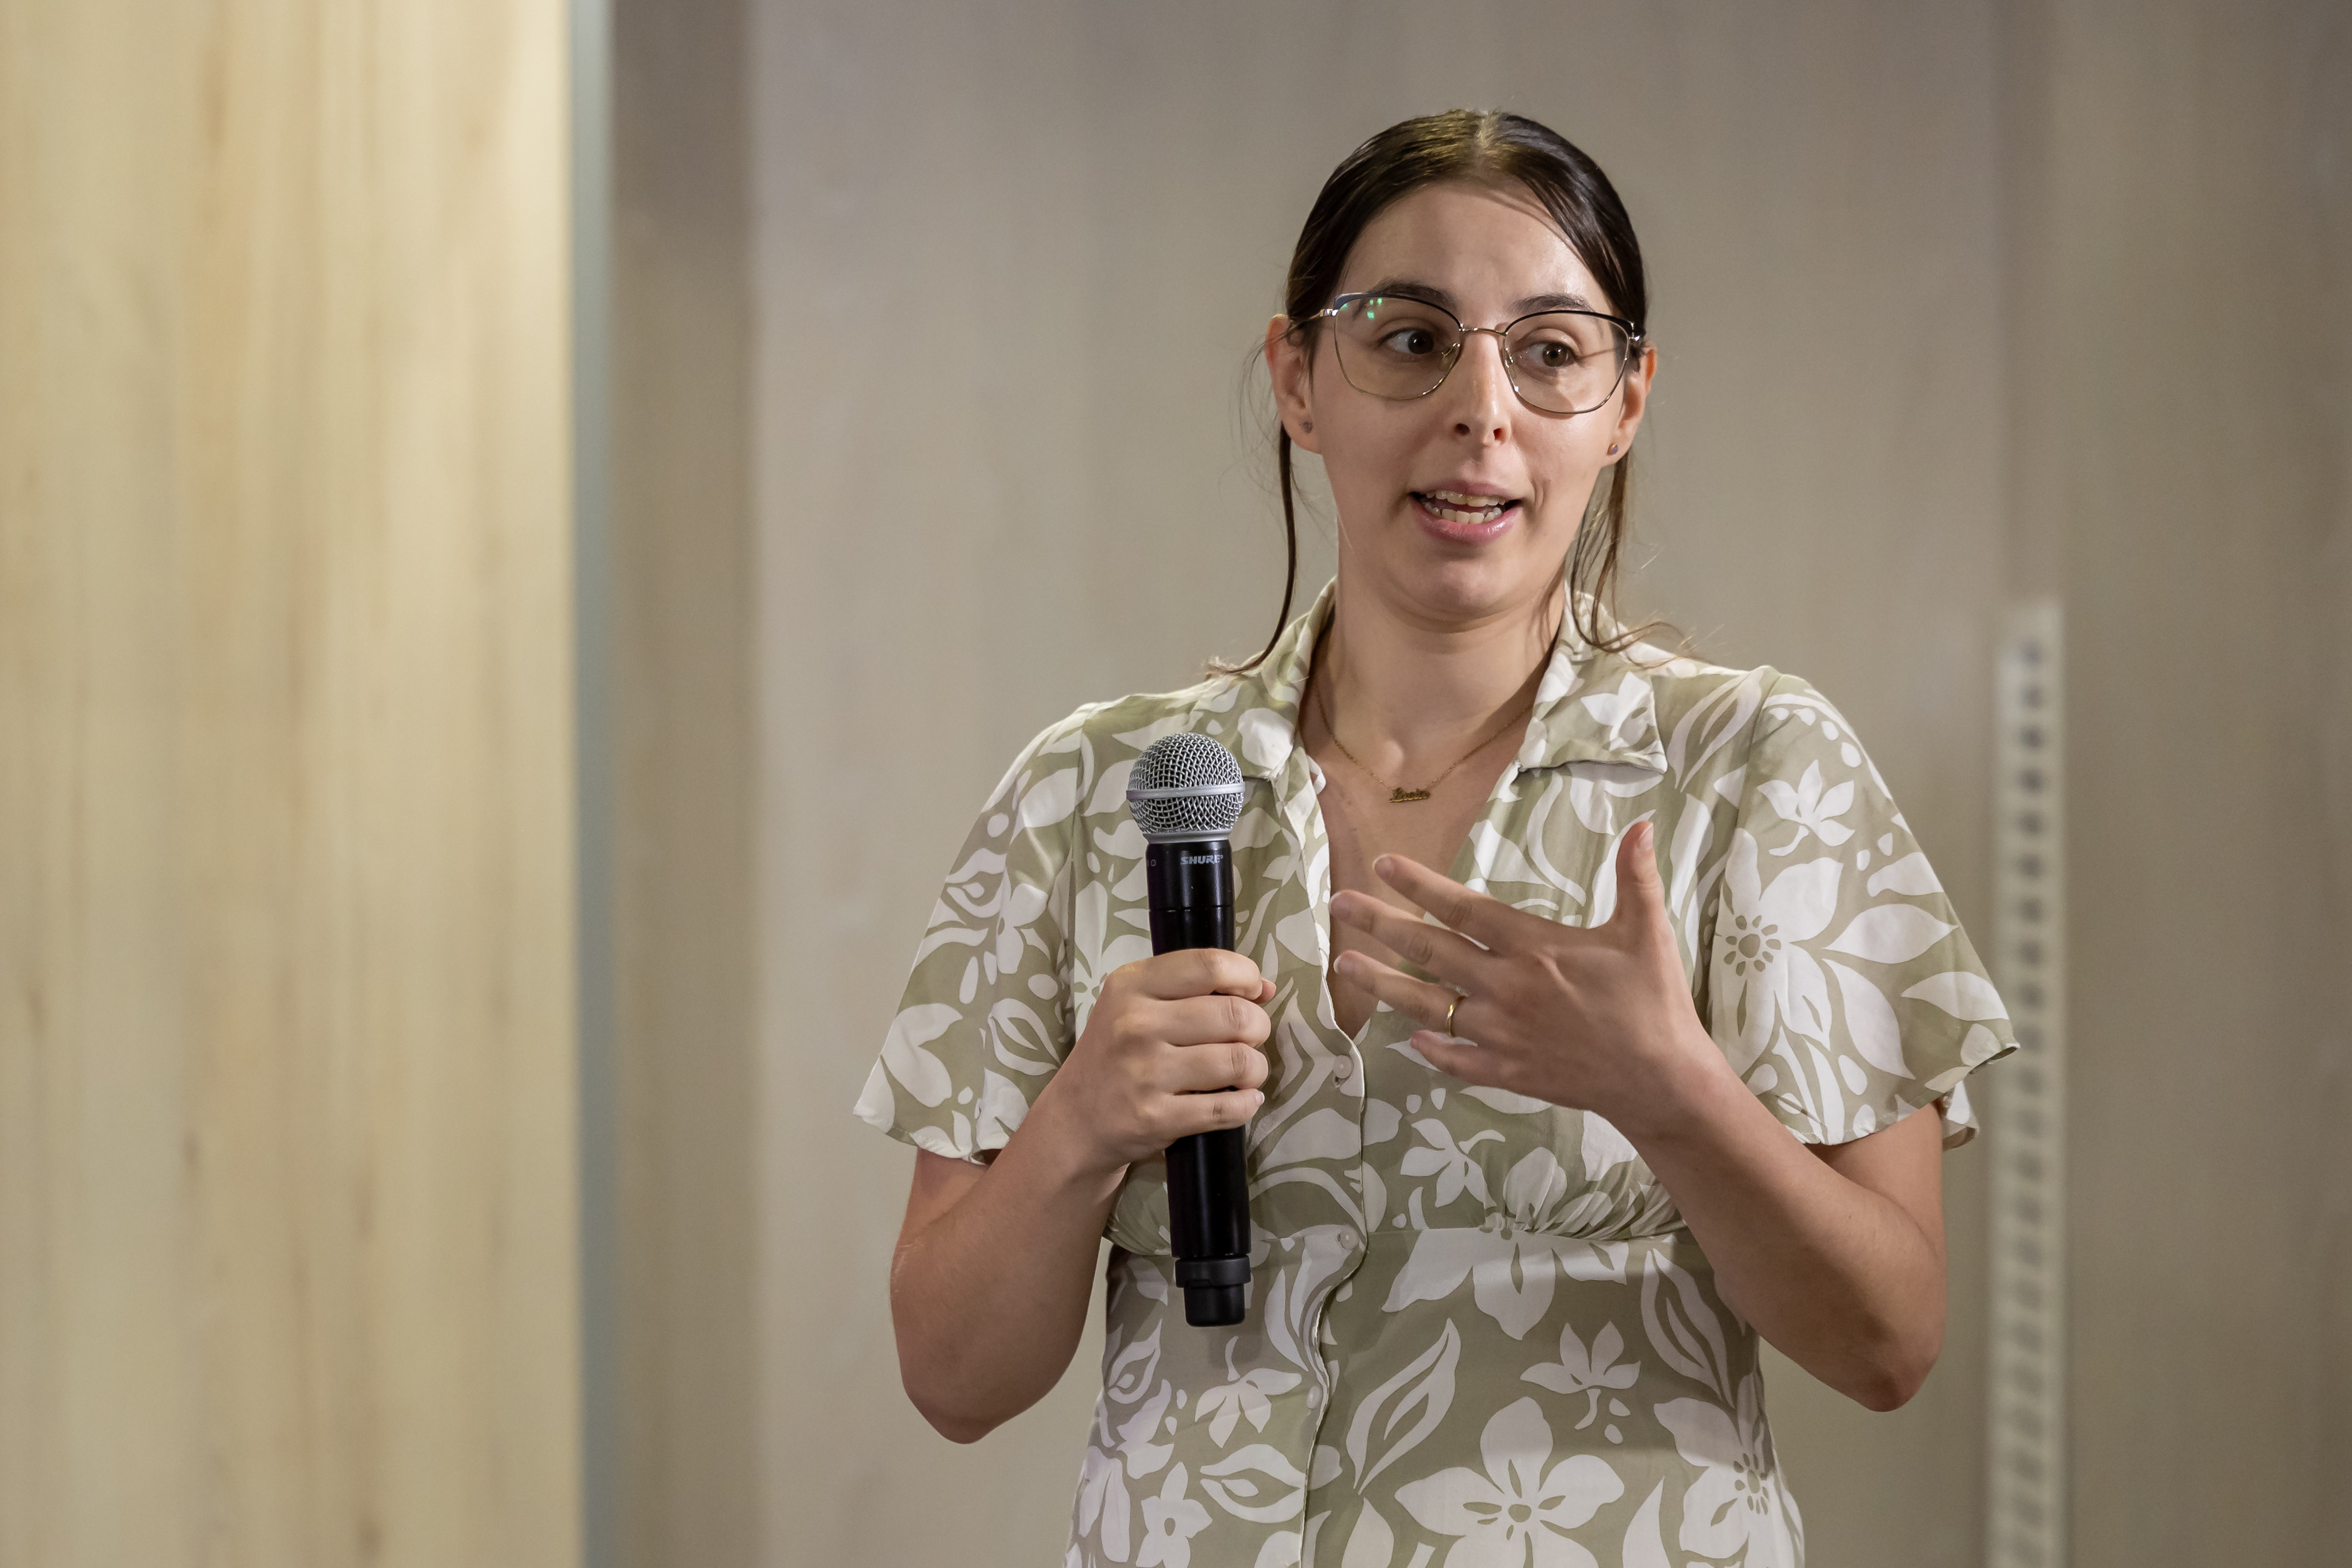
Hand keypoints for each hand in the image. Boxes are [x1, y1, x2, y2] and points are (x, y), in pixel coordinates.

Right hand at [1043, 949, 1275, 1176]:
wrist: (1075, 1119)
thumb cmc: (1114, 1055)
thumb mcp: (1136, 1004)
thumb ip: (1195, 988)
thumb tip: (1265, 988)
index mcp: (1131, 985)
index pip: (1209, 966)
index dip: (1245, 977)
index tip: (1252, 992)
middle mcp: (1135, 1024)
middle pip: (1234, 1015)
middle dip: (1257, 1028)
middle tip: (1249, 1038)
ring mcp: (1145, 1073)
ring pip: (1238, 1061)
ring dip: (1255, 1069)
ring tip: (1245, 1072)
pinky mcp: (1156, 1117)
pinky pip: (1228, 1108)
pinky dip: (1247, 1104)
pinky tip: (1241, 1100)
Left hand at [1328, 821, 1724, 1133]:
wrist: (1662, 1081)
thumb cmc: (1655, 1002)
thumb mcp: (1647, 933)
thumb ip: (1635, 877)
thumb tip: (1641, 822)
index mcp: (1534, 947)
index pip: (1463, 908)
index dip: (1420, 884)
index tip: (1384, 864)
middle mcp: (1506, 988)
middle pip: (1430, 950)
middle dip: (1380, 924)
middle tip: (1338, 904)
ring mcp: (1501, 1034)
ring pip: (1428, 1004)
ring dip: (1384, 983)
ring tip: (1346, 964)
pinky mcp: (1507, 1072)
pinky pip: (1456, 1059)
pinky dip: (1431, 1047)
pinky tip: (1408, 1037)